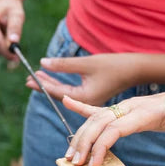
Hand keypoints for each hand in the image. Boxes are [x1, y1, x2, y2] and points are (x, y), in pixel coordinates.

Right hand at [0, 0, 24, 59]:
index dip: (7, 52)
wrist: (5, 3)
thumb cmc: (11, 8)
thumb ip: (15, 28)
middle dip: (5, 48)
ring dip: (2, 46)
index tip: (17, 57)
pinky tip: (0, 34)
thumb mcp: (17, 15)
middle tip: (15, 40)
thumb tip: (13, 42)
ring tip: (5, 31)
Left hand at [27, 53, 142, 105]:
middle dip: (44, 85)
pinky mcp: (91, 95)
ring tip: (37, 76)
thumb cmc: (114, 65)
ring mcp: (88, 100)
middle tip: (28, 80)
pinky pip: (71, 91)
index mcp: (83, 98)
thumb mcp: (86, 63)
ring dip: (51, 83)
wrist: (136, 69)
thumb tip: (42, 63)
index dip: (42, 85)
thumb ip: (63, 64)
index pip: (57, 92)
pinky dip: (61, 84)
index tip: (29, 79)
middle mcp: (85, 102)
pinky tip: (53, 77)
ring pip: (64, 92)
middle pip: (58, 94)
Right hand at [61, 82, 164, 165]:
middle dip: (84, 143)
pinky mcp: (123, 110)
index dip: (101, 145)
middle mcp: (130, 106)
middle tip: (75, 164)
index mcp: (143, 111)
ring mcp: (125, 107)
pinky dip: (81, 106)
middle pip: (99, 123)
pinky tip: (66, 102)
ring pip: (94, 119)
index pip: (115, 128)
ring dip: (80, 136)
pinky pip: (99, 109)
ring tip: (70, 155)